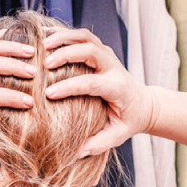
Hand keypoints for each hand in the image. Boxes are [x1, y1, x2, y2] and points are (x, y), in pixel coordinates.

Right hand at [43, 28, 156, 157]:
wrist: (144, 104)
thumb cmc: (128, 121)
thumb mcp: (118, 135)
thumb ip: (99, 144)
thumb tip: (76, 153)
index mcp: (117, 88)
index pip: (92, 83)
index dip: (70, 87)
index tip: (49, 94)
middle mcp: (113, 67)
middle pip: (90, 51)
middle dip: (67, 54)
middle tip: (45, 64)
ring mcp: (108, 56)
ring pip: (87, 38)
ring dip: (64, 38)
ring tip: (42, 43)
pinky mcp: (102, 50)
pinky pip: (83, 36)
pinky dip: (65, 34)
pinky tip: (46, 36)